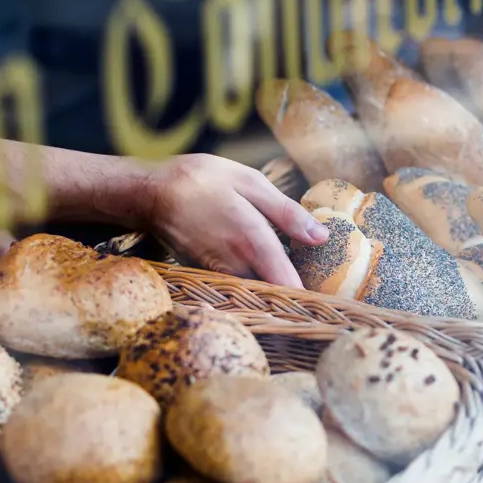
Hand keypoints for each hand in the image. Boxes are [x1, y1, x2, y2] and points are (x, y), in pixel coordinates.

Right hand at [135, 154, 328, 287]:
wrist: (150, 193)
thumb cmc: (202, 180)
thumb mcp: (249, 182)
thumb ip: (287, 212)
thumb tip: (321, 237)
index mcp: (253, 241)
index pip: (289, 287)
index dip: (312, 298)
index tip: (332, 302)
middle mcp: (236, 265)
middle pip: (275, 294)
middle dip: (297, 293)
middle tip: (320, 285)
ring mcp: (219, 275)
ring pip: (257, 292)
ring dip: (276, 288)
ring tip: (296, 274)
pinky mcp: (208, 276)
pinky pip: (239, 286)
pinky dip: (255, 281)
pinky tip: (265, 265)